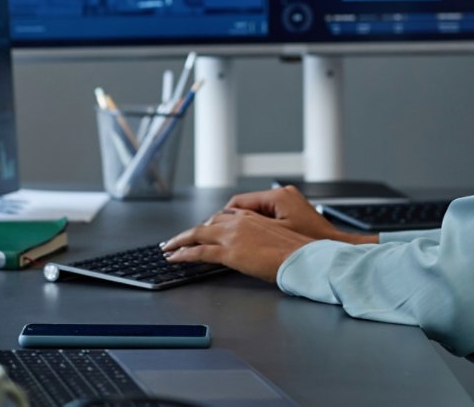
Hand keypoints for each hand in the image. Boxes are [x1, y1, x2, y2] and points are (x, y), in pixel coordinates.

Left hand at [161, 209, 313, 281]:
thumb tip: (259, 246)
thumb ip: (264, 237)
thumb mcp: (281, 237)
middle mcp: (240, 221)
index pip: (226, 216)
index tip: (203, 228)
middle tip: (179, 238)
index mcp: (254, 217)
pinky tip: (175, 258)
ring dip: (181, 240)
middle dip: (192, 230)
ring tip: (169, 247)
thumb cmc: (299, 251)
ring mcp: (233, 235)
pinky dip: (184, 254)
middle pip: (209, 222)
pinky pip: (199, 252)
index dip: (211, 223)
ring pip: (198, 234)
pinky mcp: (229, 252)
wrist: (304, 257)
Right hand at [225, 186, 377, 244]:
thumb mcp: (274, 238)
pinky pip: (266, 214)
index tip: (211, 229)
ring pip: (255, 210)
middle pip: (245, 206)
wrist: (335, 249)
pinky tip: (253, 238)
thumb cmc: (310, 244)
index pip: (237, 202)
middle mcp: (282, 195)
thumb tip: (227, 229)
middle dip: (230, 221)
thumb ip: (249, 230)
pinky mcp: (292, 210)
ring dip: (243, 223)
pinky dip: (257, 225)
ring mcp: (288, 202)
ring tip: (234, 239)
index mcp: (276, 197)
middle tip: (217, 236)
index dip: (222, 218)